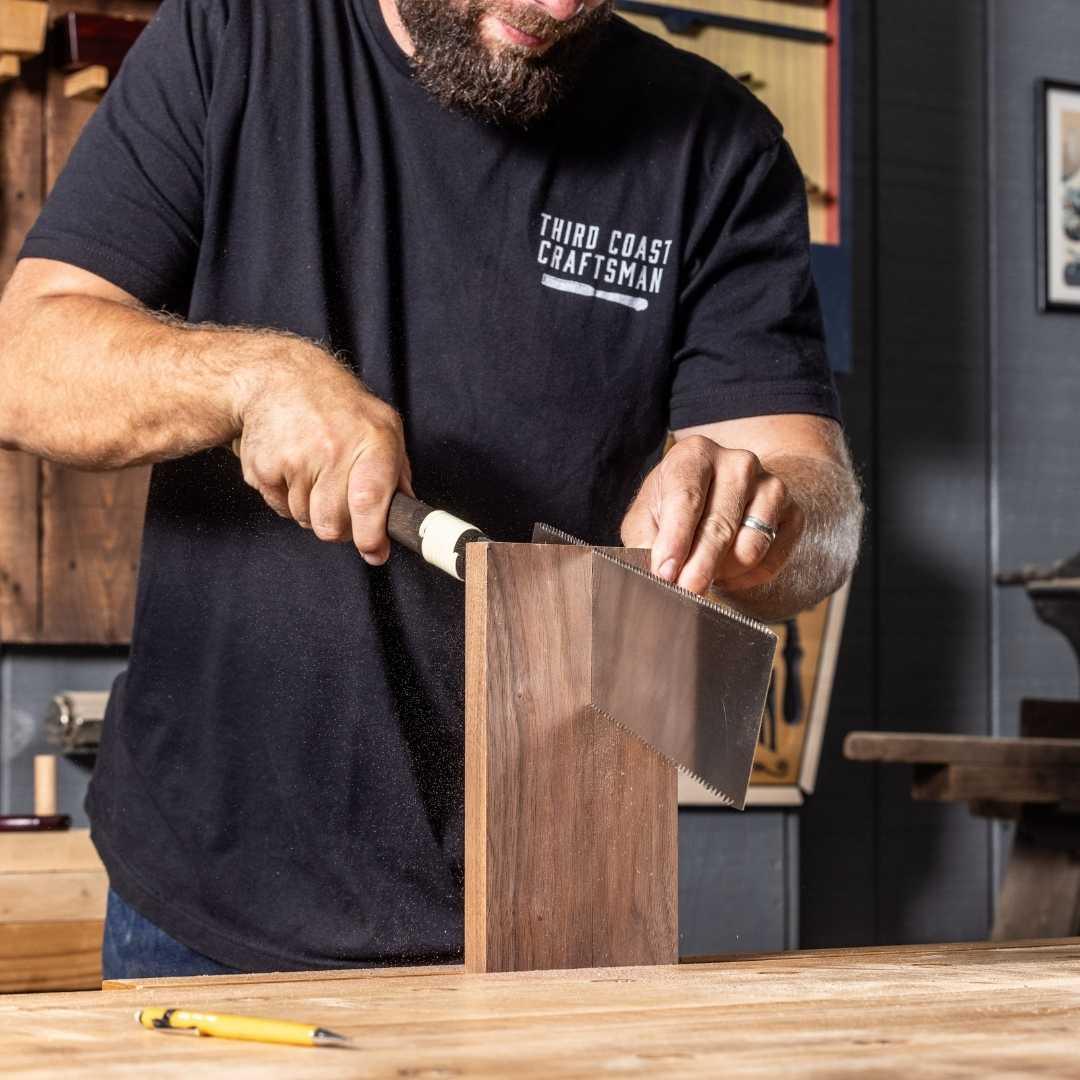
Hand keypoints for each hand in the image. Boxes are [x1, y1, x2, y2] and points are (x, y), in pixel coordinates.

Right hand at [232, 342, 411, 563]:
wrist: (282, 378)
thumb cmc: (340, 408)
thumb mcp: (383, 428)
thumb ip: (398, 474)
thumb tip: (406, 516)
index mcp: (372, 440)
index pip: (370, 499)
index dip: (371, 535)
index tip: (374, 551)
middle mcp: (333, 448)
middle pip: (333, 525)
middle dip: (339, 526)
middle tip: (341, 503)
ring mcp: (295, 458)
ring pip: (306, 520)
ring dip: (312, 509)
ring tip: (315, 473)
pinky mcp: (264, 466)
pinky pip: (280, 509)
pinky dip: (287, 498)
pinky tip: (293, 468)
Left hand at [620, 435, 802, 595]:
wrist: (722, 495)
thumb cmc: (675, 507)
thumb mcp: (648, 515)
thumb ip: (646, 539)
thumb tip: (656, 573)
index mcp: (695, 454)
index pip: (686, 498)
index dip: (675, 540)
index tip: (665, 572)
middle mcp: (738, 463)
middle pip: (720, 526)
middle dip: (699, 566)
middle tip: (684, 594)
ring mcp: (771, 486)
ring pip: (749, 548)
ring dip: (722, 572)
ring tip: (702, 569)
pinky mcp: (793, 513)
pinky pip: (771, 561)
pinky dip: (745, 578)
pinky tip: (726, 572)